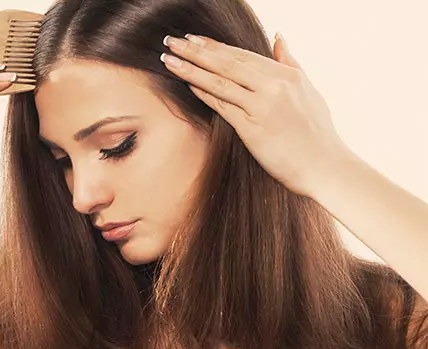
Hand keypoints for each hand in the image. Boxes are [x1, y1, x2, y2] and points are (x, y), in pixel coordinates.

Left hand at [161, 33, 350, 197]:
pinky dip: (204, 93)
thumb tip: (278, 36)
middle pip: (227, 63)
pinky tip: (187, 85)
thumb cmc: (317, 133)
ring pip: (220, 81)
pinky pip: (223, 106)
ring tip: (168, 59)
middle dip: (195, 50)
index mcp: (286, 75)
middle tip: (171, 41)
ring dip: (191, 69)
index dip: (214, 45)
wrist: (325, 167)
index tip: (193, 38)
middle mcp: (274, 86)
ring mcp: (262, 107)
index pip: (242, 55)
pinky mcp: (253, 129)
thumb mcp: (308, 89)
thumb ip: (290, 62)